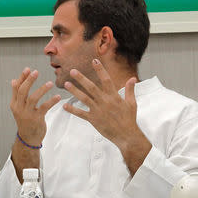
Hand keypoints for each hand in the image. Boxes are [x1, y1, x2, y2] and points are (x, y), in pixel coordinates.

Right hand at [10, 68, 60, 145]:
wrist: (28, 138)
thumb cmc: (25, 121)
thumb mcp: (18, 108)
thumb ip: (17, 94)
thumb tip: (14, 80)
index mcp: (14, 104)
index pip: (16, 88)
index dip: (22, 78)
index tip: (28, 69)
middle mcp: (19, 108)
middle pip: (23, 91)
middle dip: (29, 80)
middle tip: (36, 72)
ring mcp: (27, 114)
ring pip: (32, 98)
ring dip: (41, 89)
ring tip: (50, 83)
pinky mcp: (36, 119)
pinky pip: (44, 107)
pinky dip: (51, 101)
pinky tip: (58, 96)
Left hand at [63, 59, 150, 173]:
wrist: (126, 136)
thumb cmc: (129, 119)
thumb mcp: (131, 103)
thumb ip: (130, 90)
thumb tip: (132, 78)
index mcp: (114, 96)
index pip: (106, 80)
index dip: (100, 70)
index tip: (94, 60)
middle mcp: (105, 102)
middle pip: (91, 87)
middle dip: (81, 78)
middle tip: (72, 71)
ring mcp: (98, 110)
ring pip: (84, 98)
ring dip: (74, 91)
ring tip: (66, 84)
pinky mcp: (93, 120)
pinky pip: (81, 114)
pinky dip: (73, 110)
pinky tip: (65, 106)